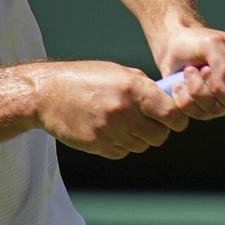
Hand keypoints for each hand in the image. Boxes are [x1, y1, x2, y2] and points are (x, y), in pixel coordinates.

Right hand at [31, 61, 189, 158]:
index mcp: (133, 88)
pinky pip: (123, 152)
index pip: (172, 113)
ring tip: (125, 123)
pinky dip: (122, 145)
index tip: (175, 118)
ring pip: (142, 146)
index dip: (178, 118)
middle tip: (150, 121)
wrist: (47, 94)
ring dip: (139, 138)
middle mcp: (124, 111)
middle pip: (160, 136)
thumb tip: (166, 99)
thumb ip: (143, 86)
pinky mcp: (99, 146)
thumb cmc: (83, 78)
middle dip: (159, 130)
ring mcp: (111, 131)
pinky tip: (110, 130)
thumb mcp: (117, 71)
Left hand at [150, 20, 224, 119]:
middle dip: (215, 86)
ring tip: (189, 71)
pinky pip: (196, 115)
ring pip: (214, 110)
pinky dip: (183, 98)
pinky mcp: (206, 110)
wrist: (173, 48)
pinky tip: (180, 84)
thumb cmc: (197, 41)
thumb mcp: (211, 43)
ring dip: (196, 89)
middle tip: (203, 68)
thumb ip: (224, 65)